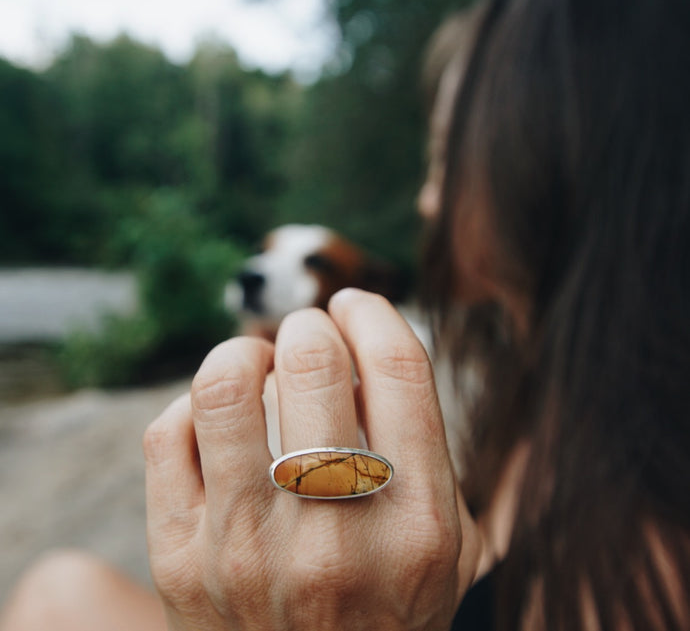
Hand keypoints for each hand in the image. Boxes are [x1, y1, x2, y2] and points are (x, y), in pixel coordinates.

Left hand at [144, 289, 481, 629]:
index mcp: (417, 523)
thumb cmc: (389, 604)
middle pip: (312, 361)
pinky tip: (220, 422)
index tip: (356, 306)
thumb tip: (367, 343)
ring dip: (245, 352)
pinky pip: (168, 433)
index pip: (398, 367)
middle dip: (310, 326)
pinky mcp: (180, 562)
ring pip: (225, 385)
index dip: (374, 312)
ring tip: (258, 364)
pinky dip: (193, 407)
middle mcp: (335, 536)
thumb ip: (429, 446)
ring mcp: (248, 551)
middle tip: (310, 338)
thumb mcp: (450, 540)